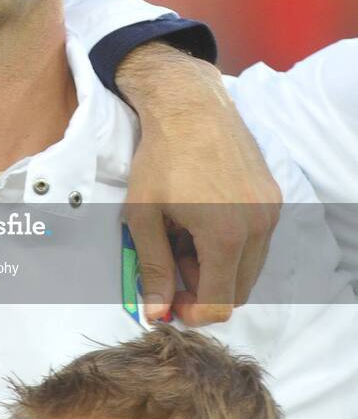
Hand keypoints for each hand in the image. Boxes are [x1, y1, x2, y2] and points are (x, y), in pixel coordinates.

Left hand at [117, 42, 281, 326]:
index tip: (170, 300)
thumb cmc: (159, 157)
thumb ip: (153, 268)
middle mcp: (258, 227)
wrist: (188, 105)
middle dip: (204, 287)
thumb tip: (156, 314)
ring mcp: (270, 210)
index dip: (192, 312)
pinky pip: (258, 238)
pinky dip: (233, 242)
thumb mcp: (144, 215)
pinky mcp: (274, 195)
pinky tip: (203, 217)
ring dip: (219, 265)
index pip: (219, 304)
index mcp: (225, 236)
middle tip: (172, 262)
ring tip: (185, 236)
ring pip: (250, 265)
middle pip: (238, 289)